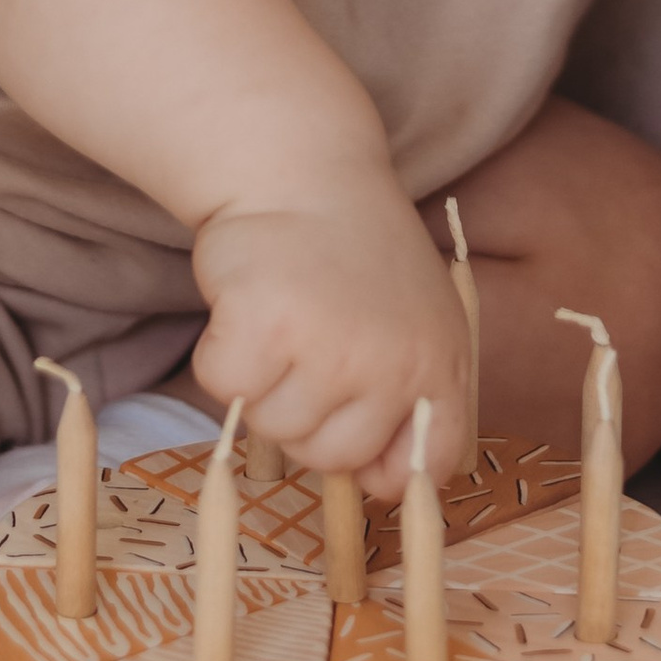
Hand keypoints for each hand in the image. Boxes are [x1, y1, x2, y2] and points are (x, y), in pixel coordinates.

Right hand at [192, 173, 467, 498]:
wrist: (304, 173)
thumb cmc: (355, 256)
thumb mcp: (415, 323)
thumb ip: (411, 400)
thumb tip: (380, 487)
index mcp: (439, 367)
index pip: (422, 467)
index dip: (378, 463)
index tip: (349, 421)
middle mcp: (392, 366)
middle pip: (327, 457)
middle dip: (305, 411)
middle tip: (307, 341)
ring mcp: (329, 349)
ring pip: (272, 428)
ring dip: (262, 382)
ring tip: (281, 316)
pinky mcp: (265, 327)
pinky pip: (225, 389)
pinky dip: (220, 353)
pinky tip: (245, 305)